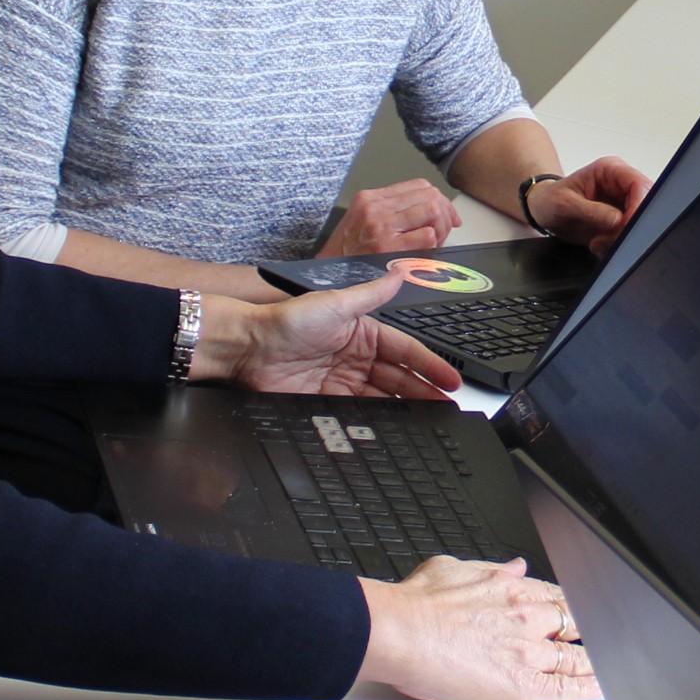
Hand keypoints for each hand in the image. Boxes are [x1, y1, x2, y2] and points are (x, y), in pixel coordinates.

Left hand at [198, 277, 459, 399]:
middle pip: (398, 378)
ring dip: (407, 409)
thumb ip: (371, 293)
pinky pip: (358, 413)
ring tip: (430, 419)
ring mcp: (342, 381)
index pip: (405, 350)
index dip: (430, 364)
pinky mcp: (326, 401)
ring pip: (383, 398)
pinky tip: (395, 428)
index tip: (451, 378)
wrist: (247, 348)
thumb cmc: (286, 321)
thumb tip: (399, 272)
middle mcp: (356, 358)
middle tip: (448, 406)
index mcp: (363, 332)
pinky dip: (378, 421)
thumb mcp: (335, 304)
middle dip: (424, 391)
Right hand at [319, 179, 460, 255]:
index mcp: (370, 198)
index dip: (439, 198)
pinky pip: (427, 237)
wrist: (325, 274)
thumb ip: (391, 210)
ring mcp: (382, 226)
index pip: (419, 185)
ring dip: (442, 228)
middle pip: (430, 196)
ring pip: (432, 211)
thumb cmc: (345, 251)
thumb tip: (428, 210)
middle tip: (447, 229)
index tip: (445, 213)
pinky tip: (425, 253)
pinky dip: (434, 245)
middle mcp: (376, 207)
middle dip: (446, 213)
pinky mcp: (388, 248)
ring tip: (435, 242)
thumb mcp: (362, 218)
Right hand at [356, 556, 593, 699]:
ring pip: (576, 658)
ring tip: (607, 668)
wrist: (396, 632)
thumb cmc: (414, 603)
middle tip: (602, 640)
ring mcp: (528, 652)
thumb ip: (493, 568)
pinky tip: (598, 690)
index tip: (580, 613)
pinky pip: (565, 689)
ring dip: (594, 663)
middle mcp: (527, 618)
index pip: (557, 597)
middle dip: (588, 633)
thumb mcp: (455, 567)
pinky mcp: (521, 685)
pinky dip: (587, 689)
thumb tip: (515, 565)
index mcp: (512, 588)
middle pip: (574, 625)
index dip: (572, 607)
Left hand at [524, 157, 651, 252]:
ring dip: (622, 236)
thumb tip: (617, 220)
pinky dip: (617, 242)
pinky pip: (630, 232)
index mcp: (609, 170)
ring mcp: (622, 202)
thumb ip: (591, 211)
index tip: (627, 225)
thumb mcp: (565, 205)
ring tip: (599, 241)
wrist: (544, 211)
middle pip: (645, 204)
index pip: (638, 184)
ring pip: (640, 221)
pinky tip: (600, 243)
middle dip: (630, 225)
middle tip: (609, 238)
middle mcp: (620, 184)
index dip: (639, 205)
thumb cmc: (551, 200)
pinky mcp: (621, 218)